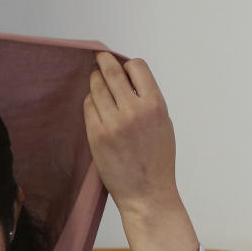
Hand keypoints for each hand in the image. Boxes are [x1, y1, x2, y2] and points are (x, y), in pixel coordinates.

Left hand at [83, 52, 199, 250]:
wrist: (146, 193)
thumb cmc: (157, 160)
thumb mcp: (163, 124)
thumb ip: (148, 100)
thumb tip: (130, 79)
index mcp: (155, 105)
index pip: (137, 67)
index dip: (128, 64)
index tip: (121, 64)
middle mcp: (133, 110)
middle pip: (112, 73)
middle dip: (104, 62)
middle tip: (99, 57)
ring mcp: (112, 122)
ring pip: (97, 88)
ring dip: (95, 80)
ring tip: (95, 79)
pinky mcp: (96, 135)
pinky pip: (88, 107)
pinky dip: (90, 101)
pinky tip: (94, 103)